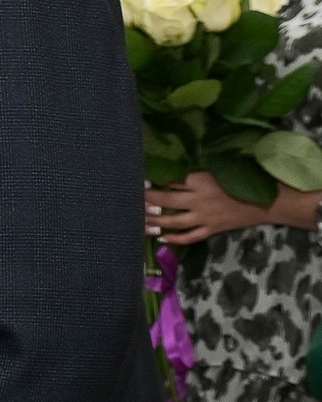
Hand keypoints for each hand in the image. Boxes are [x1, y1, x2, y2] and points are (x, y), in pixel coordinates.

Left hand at [147, 171, 317, 242]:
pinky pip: (190, 236)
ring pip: (173, 221)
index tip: (138, 180)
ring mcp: (205, 217)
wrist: (271, 201)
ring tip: (139, 220)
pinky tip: (161, 238)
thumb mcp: (223, 167)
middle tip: (130, 200)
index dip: (153, 181)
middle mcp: (199, 199)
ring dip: (154, 221)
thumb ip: (201, 168)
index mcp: (202, 180)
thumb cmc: (248, 178)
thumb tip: (177, 162)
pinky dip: (175, 239)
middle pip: (166, 201)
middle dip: (146, 201)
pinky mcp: (212, 229)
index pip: (171, 181)